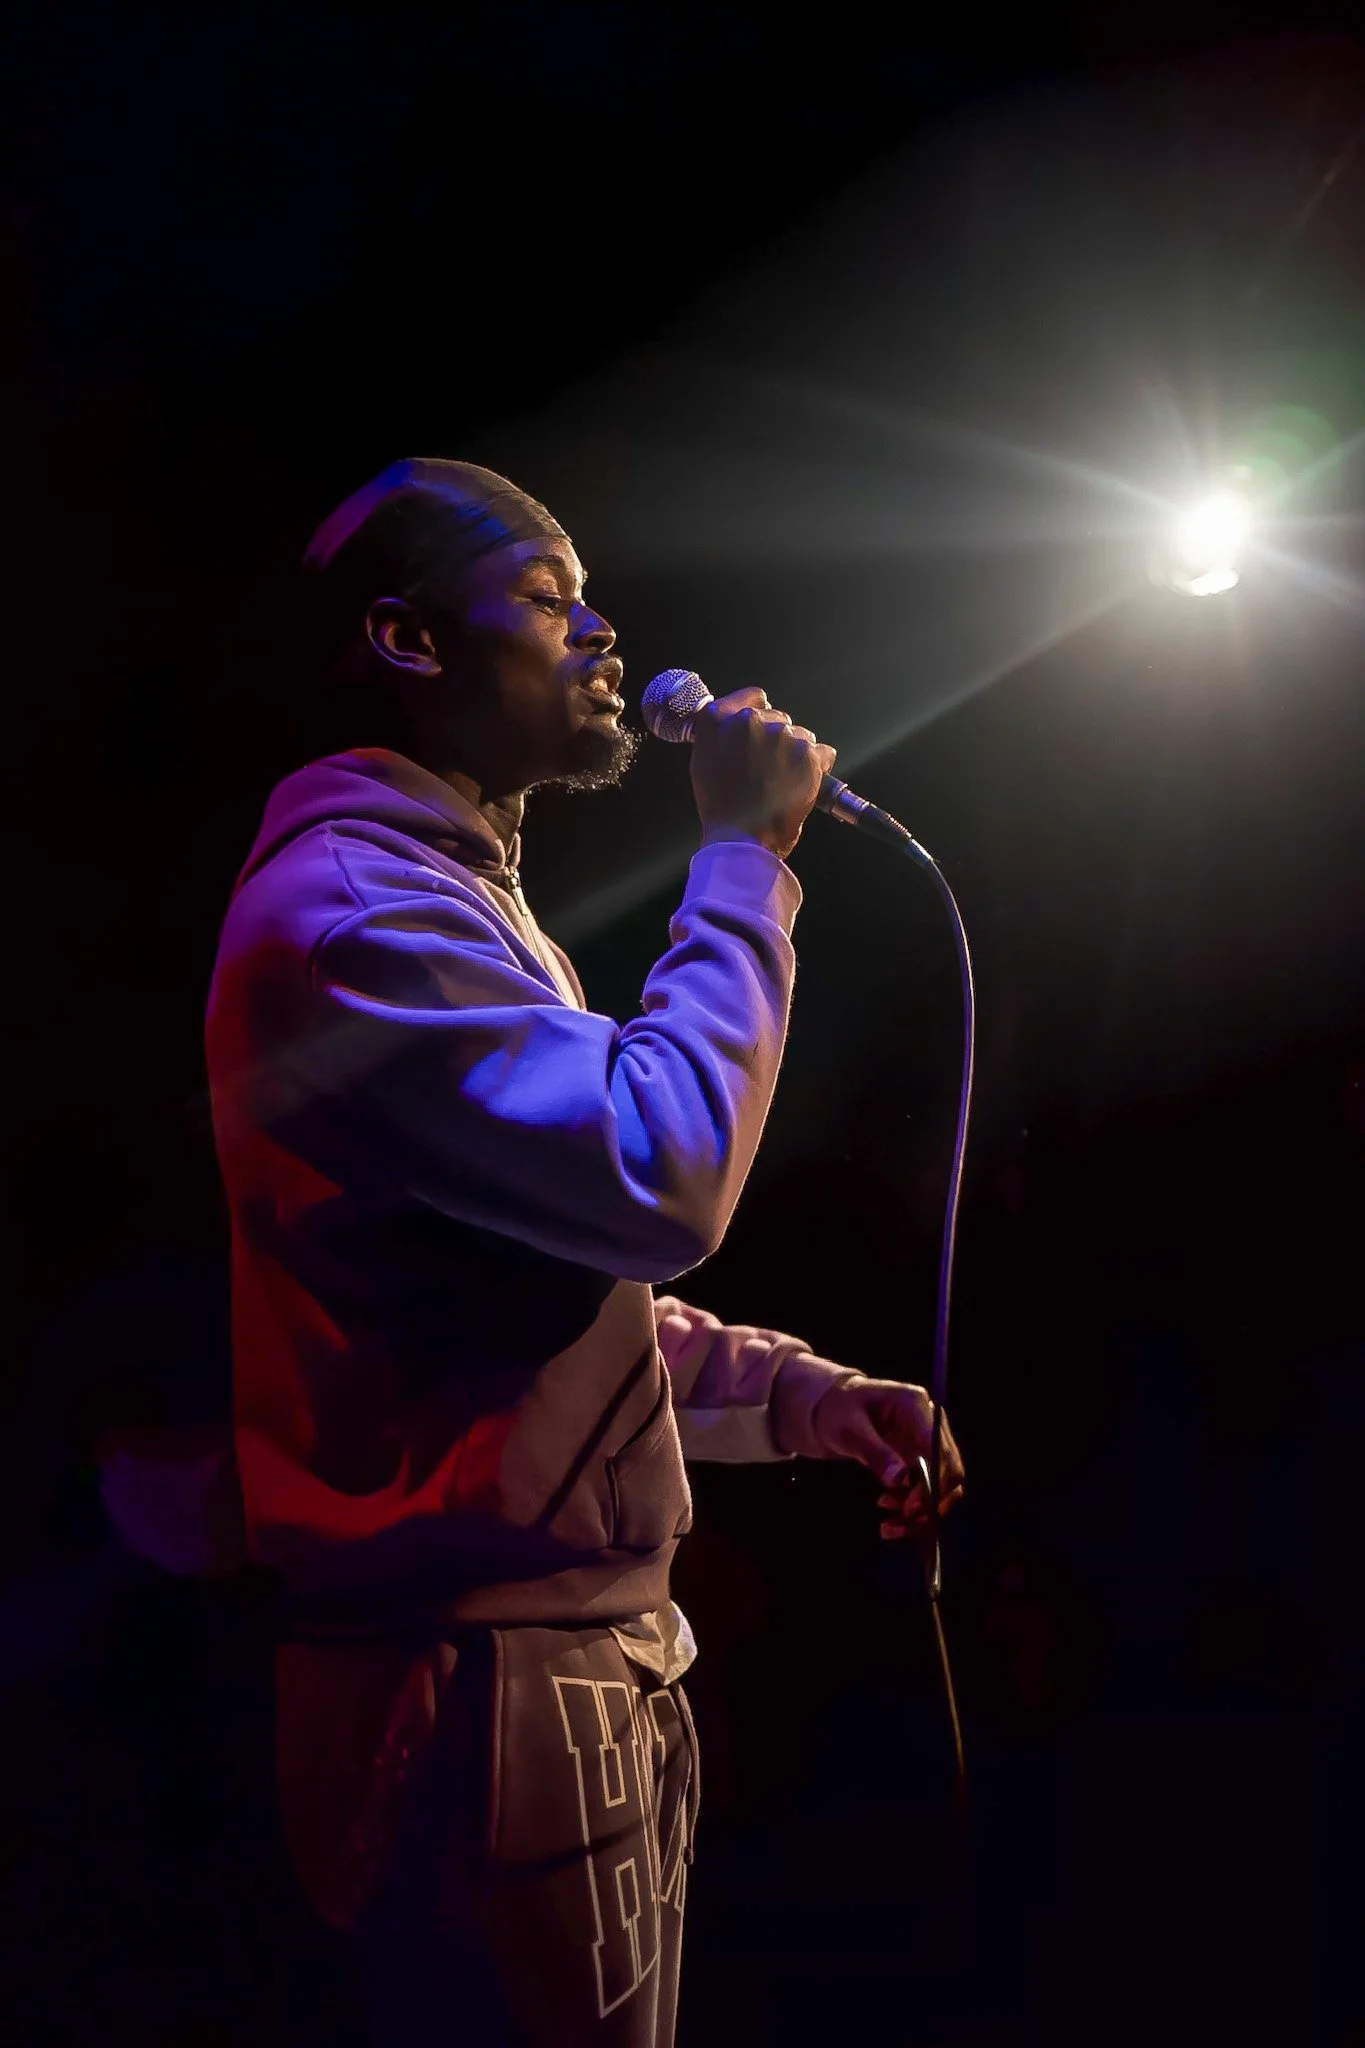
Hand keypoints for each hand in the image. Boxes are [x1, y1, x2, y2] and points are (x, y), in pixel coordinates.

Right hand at [690, 686, 836, 860]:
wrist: (741, 837)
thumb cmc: (721, 806)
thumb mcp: (703, 759)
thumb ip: (720, 731)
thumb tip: (741, 718)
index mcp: (719, 719)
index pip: (753, 697)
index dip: (760, 713)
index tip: (762, 731)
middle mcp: (750, 721)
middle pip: (779, 718)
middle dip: (778, 739)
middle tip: (768, 769)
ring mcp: (782, 736)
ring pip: (801, 736)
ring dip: (797, 754)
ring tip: (783, 782)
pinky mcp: (807, 755)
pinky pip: (822, 753)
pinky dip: (817, 767)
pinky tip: (800, 785)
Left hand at [811, 1375, 964, 1538]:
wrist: (830, 1408)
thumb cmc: (838, 1410)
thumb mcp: (849, 1428)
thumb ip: (875, 1452)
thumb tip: (899, 1480)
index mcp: (916, 1406)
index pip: (940, 1448)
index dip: (933, 1481)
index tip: (909, 1508)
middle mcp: (930, 1423)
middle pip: (949, 1470)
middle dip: (928, 1503)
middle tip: (900, 1522)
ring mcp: (927, 1442)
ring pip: (942, 1485)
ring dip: (922, 1512)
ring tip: (890, 1527)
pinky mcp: (920, 1458)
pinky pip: (928, 1488)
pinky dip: (914, 1508)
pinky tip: (891, 1516)